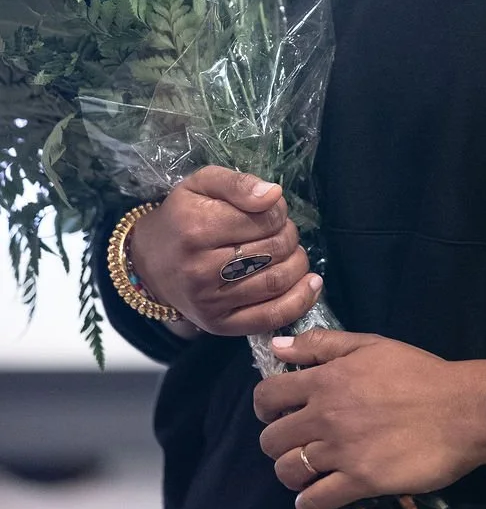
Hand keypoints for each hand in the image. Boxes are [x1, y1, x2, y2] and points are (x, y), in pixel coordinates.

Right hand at [128, 167, 321, 335]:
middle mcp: (201, 269)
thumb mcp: (202, 184)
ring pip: (277, 281)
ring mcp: (210, 302)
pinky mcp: (219, 325)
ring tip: (290, 252)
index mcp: (197, 228)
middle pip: (275, 249)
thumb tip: (274, 194)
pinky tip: (311, 283)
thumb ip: (238, 183)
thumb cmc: (182, 216)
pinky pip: (270, 317)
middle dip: (289, 235)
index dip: (279, 211)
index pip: (265, 218)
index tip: (272, 210)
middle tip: (281, 230)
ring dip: (297, 262)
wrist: (150, 262)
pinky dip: (299, 301)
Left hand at [253, 329, 485, 508]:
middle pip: (271, 440)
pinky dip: (307, 504)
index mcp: (325, 380)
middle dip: (277, 441)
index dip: (265, 406)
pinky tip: (316, 498)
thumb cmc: (418, 372)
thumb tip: (277, 345)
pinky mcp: (359, 482)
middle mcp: (324, 416)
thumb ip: (321, 344)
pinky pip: (313, 502)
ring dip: (290, 473)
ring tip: (307, 470)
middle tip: (297, 441)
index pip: (267, 396)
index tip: (279, 411)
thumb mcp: (371, 344)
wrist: (460, 409)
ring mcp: (340, 451)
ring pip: (287, 472)